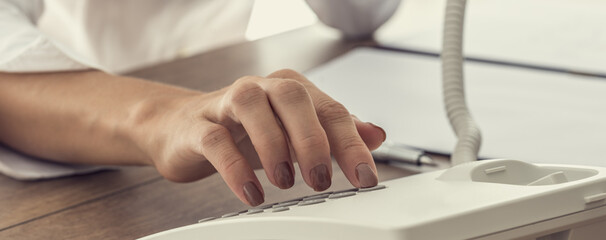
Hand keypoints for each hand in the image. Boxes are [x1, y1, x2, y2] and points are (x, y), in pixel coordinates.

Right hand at [135, 69, 385, 205]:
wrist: (182, 128)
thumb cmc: (246, 130)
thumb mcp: (295, 132)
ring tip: (285, 183)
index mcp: (291, 88)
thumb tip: (377, 135)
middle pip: (295, 99)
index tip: (365, 178)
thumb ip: (335, 132)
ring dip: (274, 146)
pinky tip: (252, 193)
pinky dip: (236, 168)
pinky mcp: (198, 126)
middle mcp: (262, 88)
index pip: (331, 110)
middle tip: (322, 179)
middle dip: (314, 141)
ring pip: (253, 107)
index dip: (351, 144)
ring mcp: (227, 103)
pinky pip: (216, 141)